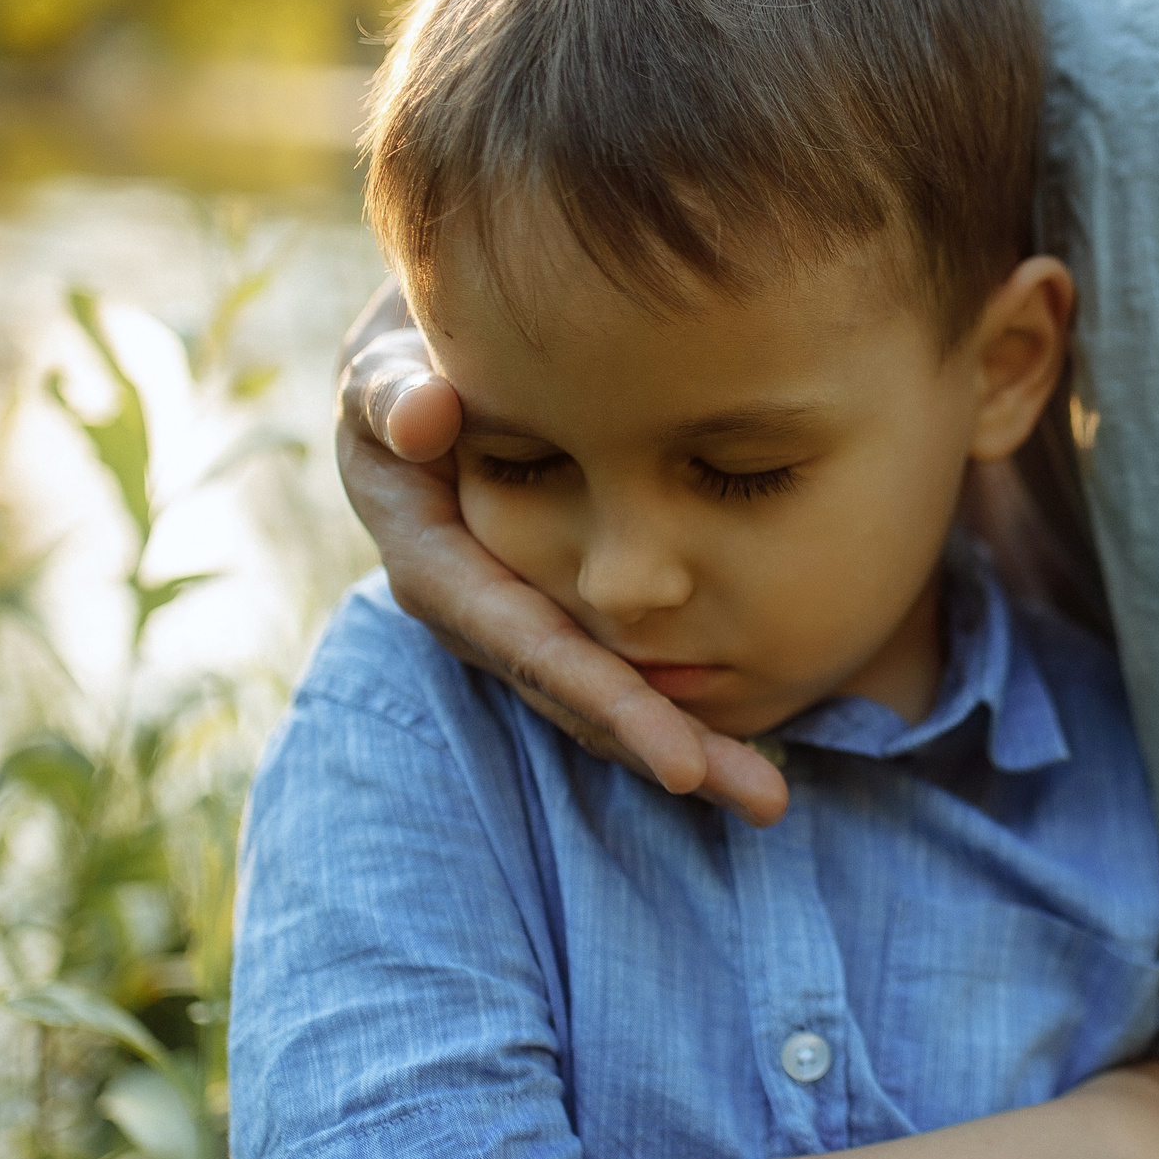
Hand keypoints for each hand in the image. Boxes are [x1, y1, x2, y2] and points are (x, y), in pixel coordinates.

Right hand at [335, 327, 787, 822]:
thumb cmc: (415, 361)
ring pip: (602, 704)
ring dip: (688, 752)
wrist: (430, 373)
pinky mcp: (560, 623)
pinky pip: (620, 679)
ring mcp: (522, 628)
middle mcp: (480, 618)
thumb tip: (425, 417)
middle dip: (662, 748)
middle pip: (574, 698)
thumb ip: (393, 389)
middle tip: (762, 796)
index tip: (680, 757)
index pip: (527, 644)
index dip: (600, 697)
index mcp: (439, 567)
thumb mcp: (387, 365)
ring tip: (770, 797)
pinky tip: (757, 755)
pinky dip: (681, 713)